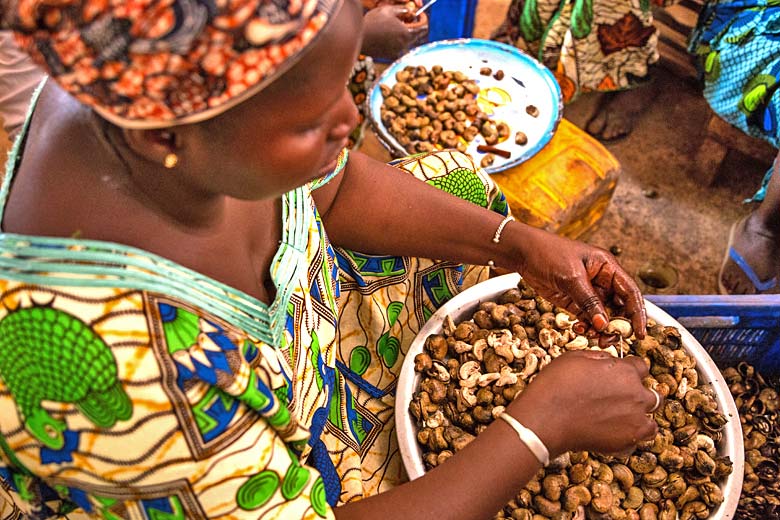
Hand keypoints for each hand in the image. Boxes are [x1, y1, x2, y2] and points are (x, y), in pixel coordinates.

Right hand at [362, 5, 427, 60]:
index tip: (418, 15)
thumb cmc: (372, 22)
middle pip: (416, 36)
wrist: (357, 38)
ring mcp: (397, 52)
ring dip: (405, 35)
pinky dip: (397, 42)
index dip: (423, 20)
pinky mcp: (389, 56)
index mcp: (407, 33)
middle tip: (408, 19)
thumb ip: (403, 10)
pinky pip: (398, 48)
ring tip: (396, 27)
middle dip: (415, 27)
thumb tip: (411, 11)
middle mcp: (404, 45)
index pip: (424, 28)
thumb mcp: (388, 10)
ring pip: (407, 43)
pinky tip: (389, 35)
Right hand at [508, 350, 658, 457]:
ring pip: (650, 420)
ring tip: (618, 419)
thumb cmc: (555, 387)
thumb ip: (599, 358)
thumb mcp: (574, 358)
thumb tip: (609, 360)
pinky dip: (631, 437)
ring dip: (639, 418)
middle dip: (637, 395)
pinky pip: (640, 439)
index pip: (641, 367)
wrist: (545, 419)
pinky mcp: (628, 441)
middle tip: (618, 399)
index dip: (630, 370)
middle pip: (651, 394)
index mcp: (625, 371)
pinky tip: (613, 432)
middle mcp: (636, 395)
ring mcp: (635, 420)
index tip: (622, 375)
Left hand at [510, 227, 646, 337]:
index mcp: (607, 268)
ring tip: (592, 336)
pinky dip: (586, 327)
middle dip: (617, 326)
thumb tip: (604, 324)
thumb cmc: (548, 253)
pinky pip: (587, 318)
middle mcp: (601, 280)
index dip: (638, 313)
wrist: (522, 253)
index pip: (630, 293)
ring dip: (600, 329)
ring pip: (603, 316)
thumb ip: (588, 301)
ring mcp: (588, 292)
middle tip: (609, 339)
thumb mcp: (571, 277)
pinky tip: (578, 329)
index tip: (640, 332)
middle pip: (619, 308)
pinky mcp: (574, 301)